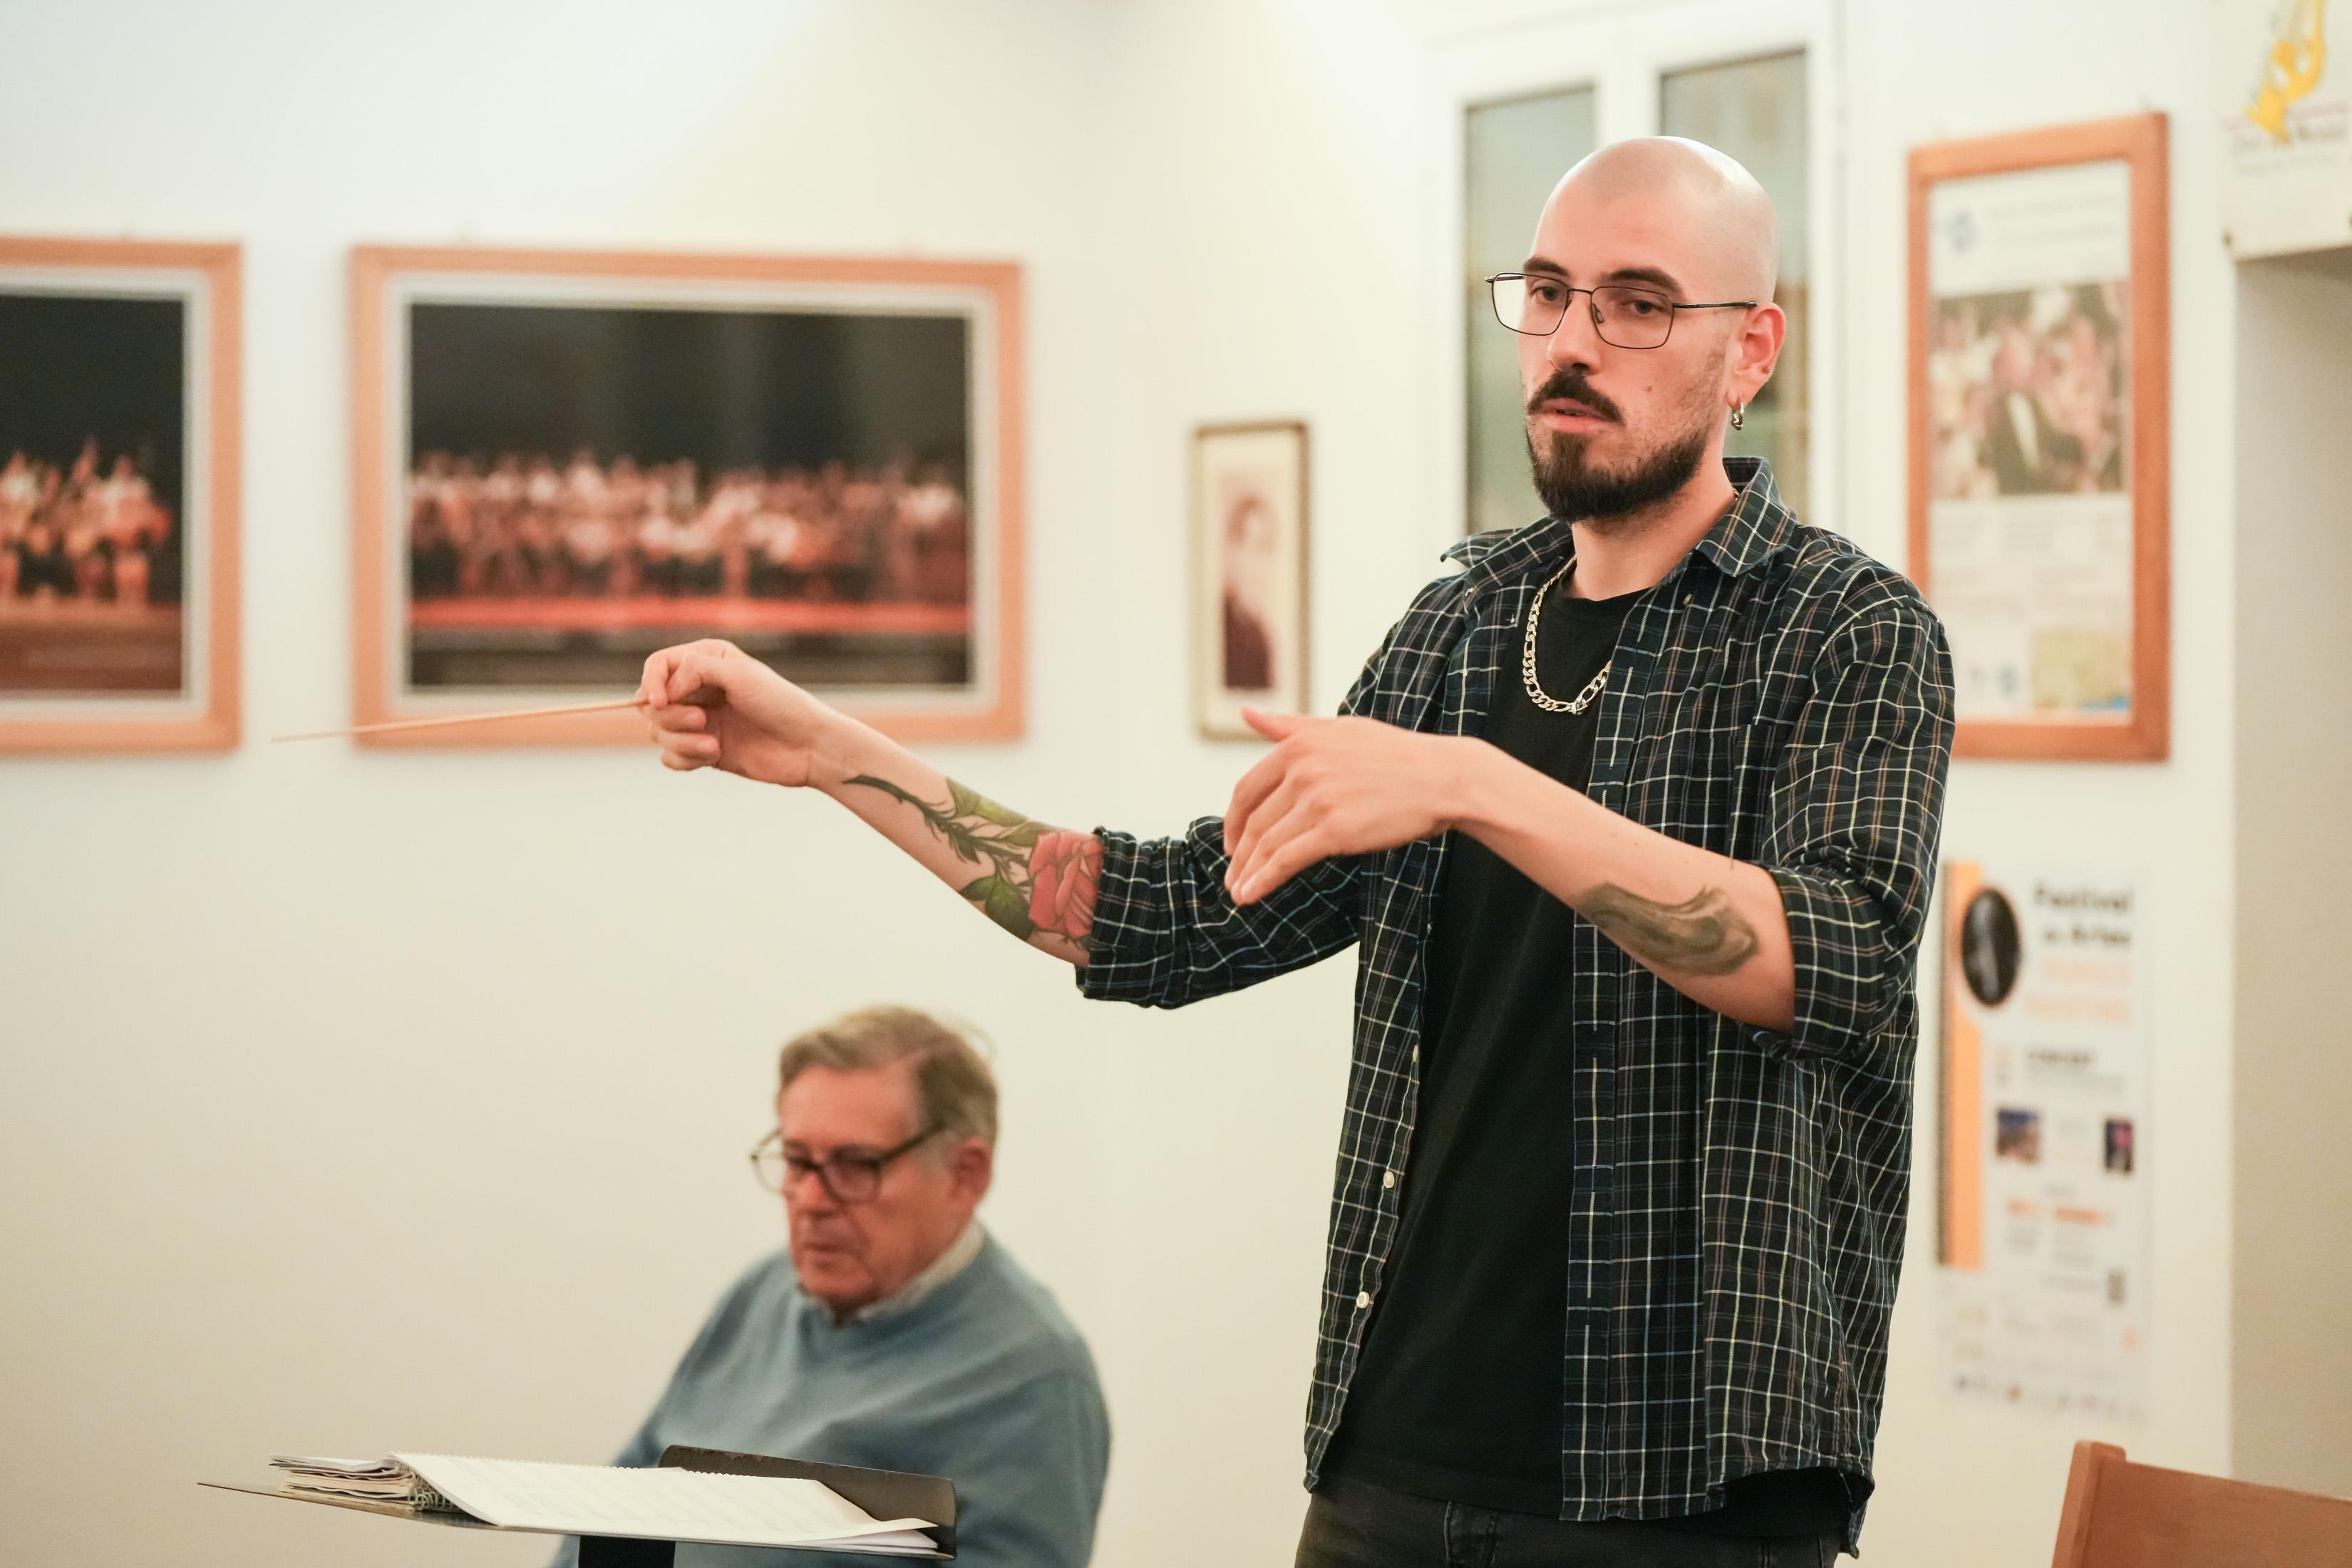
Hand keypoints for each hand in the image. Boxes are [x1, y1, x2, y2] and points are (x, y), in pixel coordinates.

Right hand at [636, 639, 842, 786]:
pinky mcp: (702, 751)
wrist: (807, 747)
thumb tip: (663, 691)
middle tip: (703, 721)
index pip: (657, 665)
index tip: (662, 701)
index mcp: (707, 661)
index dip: (652, 682)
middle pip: (651, 703)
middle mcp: (698, 690)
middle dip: (670, 716)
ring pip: (658, 732)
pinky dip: (684, 760)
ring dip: (681, 742)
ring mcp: (699, 722)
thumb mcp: (739, 674)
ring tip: (713, 746)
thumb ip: (695, 669)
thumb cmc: (780, 704)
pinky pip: (670, 758)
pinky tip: (713, 757)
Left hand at [1221, 707, 1474, 903]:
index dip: (1234, 820)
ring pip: (1268, 843)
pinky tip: (1252, 895)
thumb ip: (1289, 726)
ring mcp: (1318, 800)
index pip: (1248, 788)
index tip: (1232, 842)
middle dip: (1240, 854)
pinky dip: (1264, 880)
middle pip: (1256, 821)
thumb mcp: (1339, 729)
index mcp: (1298, 745)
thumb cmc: (1395, 755)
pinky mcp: (1336, 830)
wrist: (1443, 778)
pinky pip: (1288, 859)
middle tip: (1232, 875)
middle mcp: (1303, 770)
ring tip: (1239, 893)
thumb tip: (1246, 713)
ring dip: (1248, 873)